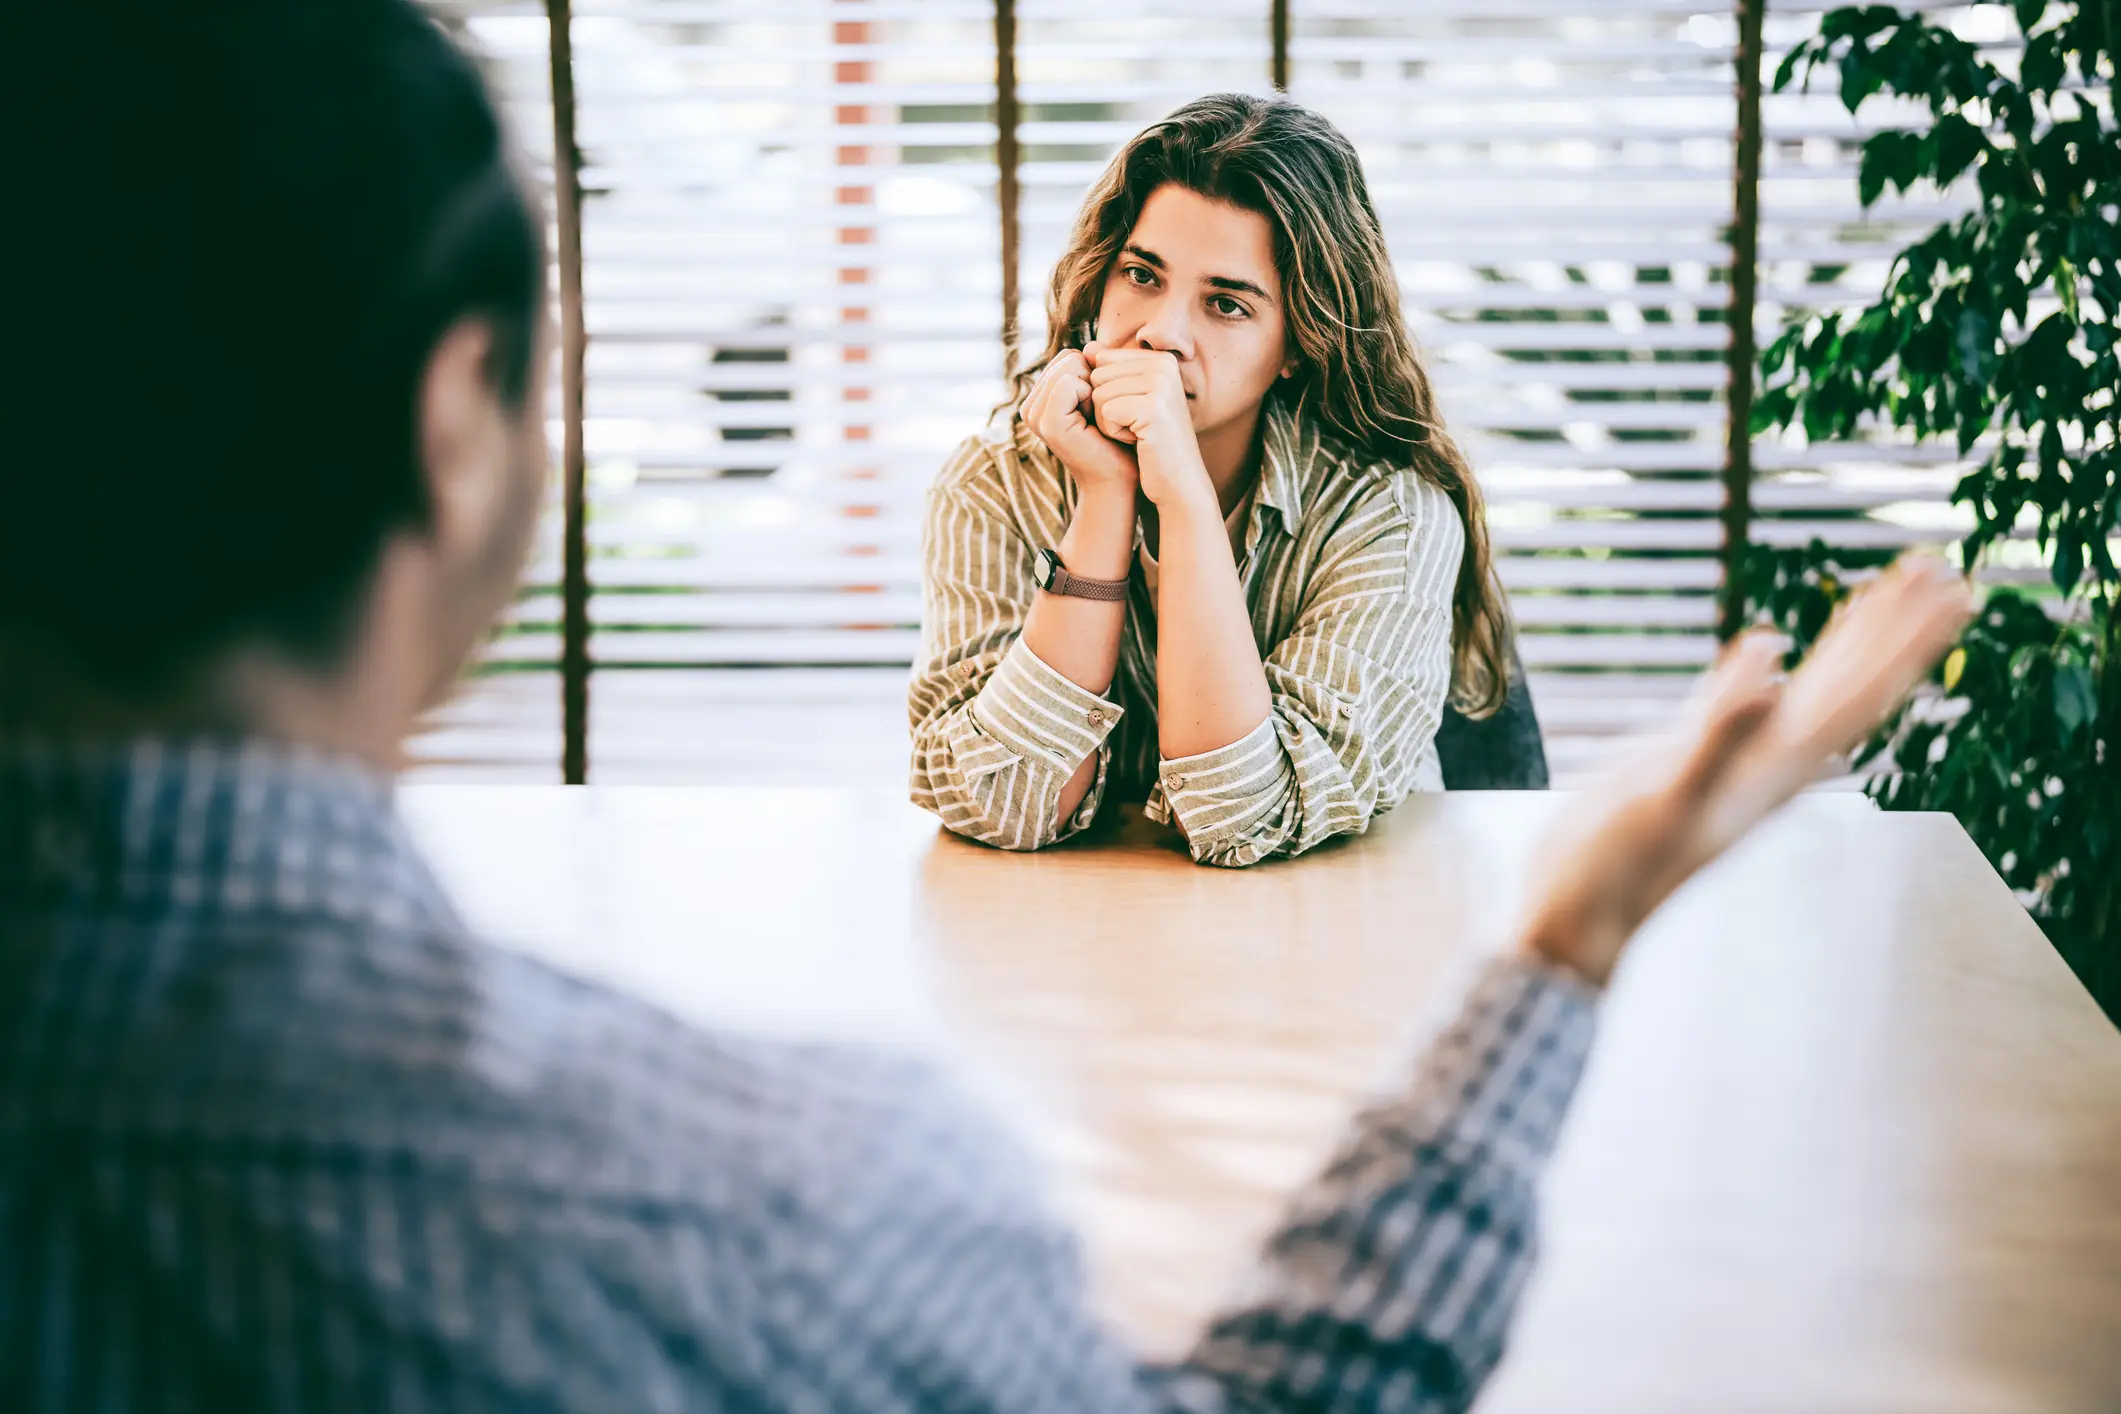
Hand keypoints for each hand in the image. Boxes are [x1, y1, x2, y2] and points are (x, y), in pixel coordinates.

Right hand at [1022, 349, 1136, 497]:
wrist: (1121, 481)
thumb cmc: (1118, 441)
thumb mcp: (1103, 397)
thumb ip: (1095, 369)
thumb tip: (1094, 343)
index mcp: (1040, 398)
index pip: (1068, 357)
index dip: (1094, 374)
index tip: (1100, 408)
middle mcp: (1031, 406)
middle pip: (1068, 358)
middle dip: (1093, 379)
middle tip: (1099, 415)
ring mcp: (1034, 414)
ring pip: (1069, 367)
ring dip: (1094, 389)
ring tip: (1097, 420)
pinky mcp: (1046, 422)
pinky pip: (1070, 383)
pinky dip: (1091, 396)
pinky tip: (1095, 422)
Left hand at [1086, 347, 1213, 511]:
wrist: (1179, 482)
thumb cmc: (1151, 443)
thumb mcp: (1130, 400)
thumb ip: (1111, 371)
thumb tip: (1087, 347)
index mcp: (1160, 359)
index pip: (1102, 361)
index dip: (1106, 393)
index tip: (1133, 412)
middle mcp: (1164, 365)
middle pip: (1097, 376)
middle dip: (1105, 407)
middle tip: (1135, 426)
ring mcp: (1162, 384)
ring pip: (1099, 394)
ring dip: (1109, 422)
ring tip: (1138, 433)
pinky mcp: (1154, 407)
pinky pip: (1106, 412)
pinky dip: (1114, 433)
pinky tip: (1138, 441)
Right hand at [1522, 555, 1974, 986]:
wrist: (1579, 916)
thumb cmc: (1618, 868)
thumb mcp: (1666, 796)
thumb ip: (1718, 732)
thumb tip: (1767, 661)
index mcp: (1775, 767)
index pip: (1859, 693)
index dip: (1906, 641)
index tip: (1953, 590)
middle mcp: (1769, 763)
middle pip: (1850, 686)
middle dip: (1893, 628)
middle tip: (1939, 569)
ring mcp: (1732, 760)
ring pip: (1805, 692)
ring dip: (1846, 643)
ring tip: (1880, 593)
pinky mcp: (1689, 759)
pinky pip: (1745, 705)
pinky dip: (1764, 671)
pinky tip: (1767, 653)